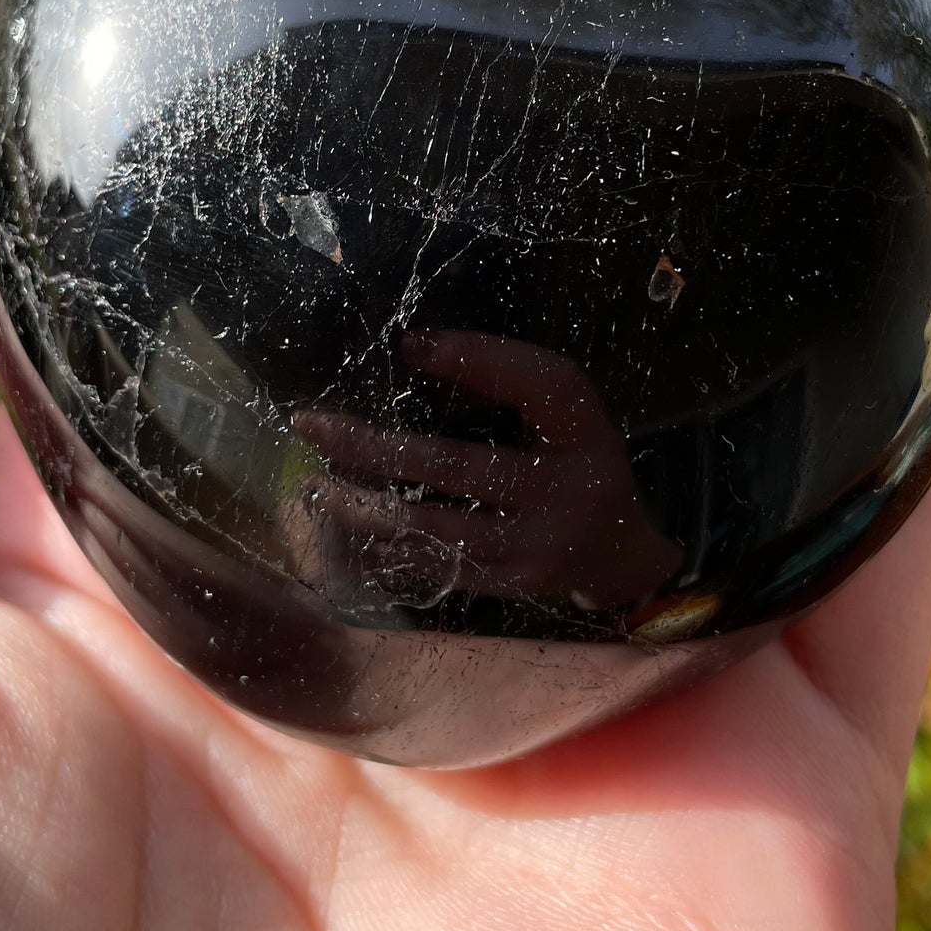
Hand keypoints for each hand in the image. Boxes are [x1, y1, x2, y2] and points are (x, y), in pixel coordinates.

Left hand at [289, 331, 683, 609]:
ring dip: (364, 505)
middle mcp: (565, 492)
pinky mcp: (513, 585)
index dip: (476, 359)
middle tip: (311, 424)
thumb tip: (414, 352)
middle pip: (456, 465)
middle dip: (373, 445)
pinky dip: (389, 546)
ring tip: (315, 485)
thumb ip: (509, 383)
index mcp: (584, 431)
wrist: (618, 551)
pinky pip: (438, 566)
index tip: (409, 345)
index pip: (536, 384)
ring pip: (433, 528)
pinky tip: (351, 529)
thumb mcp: (564, 414)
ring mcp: (536, 548)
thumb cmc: (575, 459)